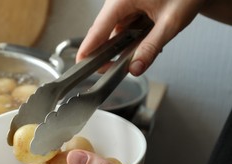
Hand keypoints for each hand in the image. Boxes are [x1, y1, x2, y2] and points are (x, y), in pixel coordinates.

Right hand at [76, 0, 205, 75]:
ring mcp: (125, 4)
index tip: (80, 63)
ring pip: (116, 31)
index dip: (88, 48)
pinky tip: (149, 38)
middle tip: (114, 70)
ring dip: (127, 44)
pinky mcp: (131, 7)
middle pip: (105, 32)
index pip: (99, 28)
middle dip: (111, 52)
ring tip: (147, 46)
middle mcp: (119, 0)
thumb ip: (151, 47)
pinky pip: (126, 27)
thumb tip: (135, 68)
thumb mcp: (171, 23)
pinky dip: (134, 37)